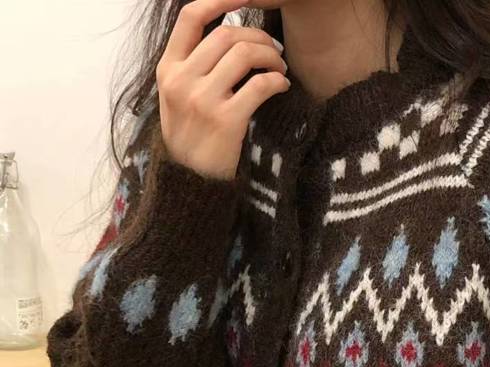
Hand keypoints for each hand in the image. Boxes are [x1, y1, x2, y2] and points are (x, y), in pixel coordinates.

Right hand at [157, 0, 290, 180]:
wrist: (190, 185)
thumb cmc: (190, 140)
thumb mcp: (177, 99)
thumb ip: (192, 67)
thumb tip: (225, 34)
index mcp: (167, 70)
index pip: (191, 17)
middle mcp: (182, 81)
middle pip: (226, 34)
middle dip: (257, 36)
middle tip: (273, 51)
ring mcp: (203, 100)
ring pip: (244, 54)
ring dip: (270, 57)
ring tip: (279, 70)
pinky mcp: (226, 121)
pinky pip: (259, 86)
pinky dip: (276, 82)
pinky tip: (281, 87)